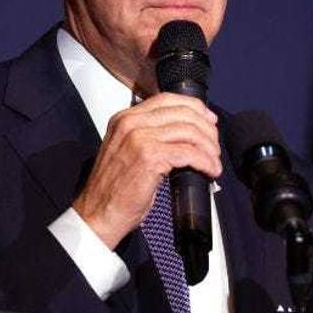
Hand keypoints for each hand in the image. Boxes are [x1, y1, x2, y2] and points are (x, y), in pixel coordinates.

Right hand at [73, 93, 220, 248]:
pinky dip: (205, 161)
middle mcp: (131, 123)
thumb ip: (148, 135)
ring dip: (209, 147)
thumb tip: (183, 134)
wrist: (98, 213)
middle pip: (183, 113)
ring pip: (189, 131)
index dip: (195, 108)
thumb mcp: (127, 151)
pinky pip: (189, 153)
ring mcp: (140, 138)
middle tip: (214, 146)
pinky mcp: (150, 157)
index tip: (209, 121)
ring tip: (214, 161)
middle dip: (207, 129)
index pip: (167, 99)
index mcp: (125, 118)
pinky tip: (210, 170)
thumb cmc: (114, 189)